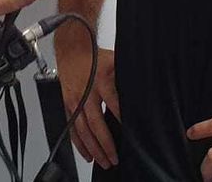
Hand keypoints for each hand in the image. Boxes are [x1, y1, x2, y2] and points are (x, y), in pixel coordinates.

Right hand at [55, 41, 118, 169]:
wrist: (72, 50)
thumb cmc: (94, 57)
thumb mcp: (115, 61)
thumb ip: (127, 77)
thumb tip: (145, 90)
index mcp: (101, 81)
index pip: (114, 104)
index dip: (122, 119)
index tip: (130, 135)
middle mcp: (86, 94)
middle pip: (96, 123)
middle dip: (105, 144)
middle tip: (114, 158)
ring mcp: (75, 101)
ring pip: (82, 130)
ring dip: (92, 148)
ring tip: (102, 161)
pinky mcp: (67, 106)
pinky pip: (72, 128)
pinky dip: (79, 143)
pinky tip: (86, 153)